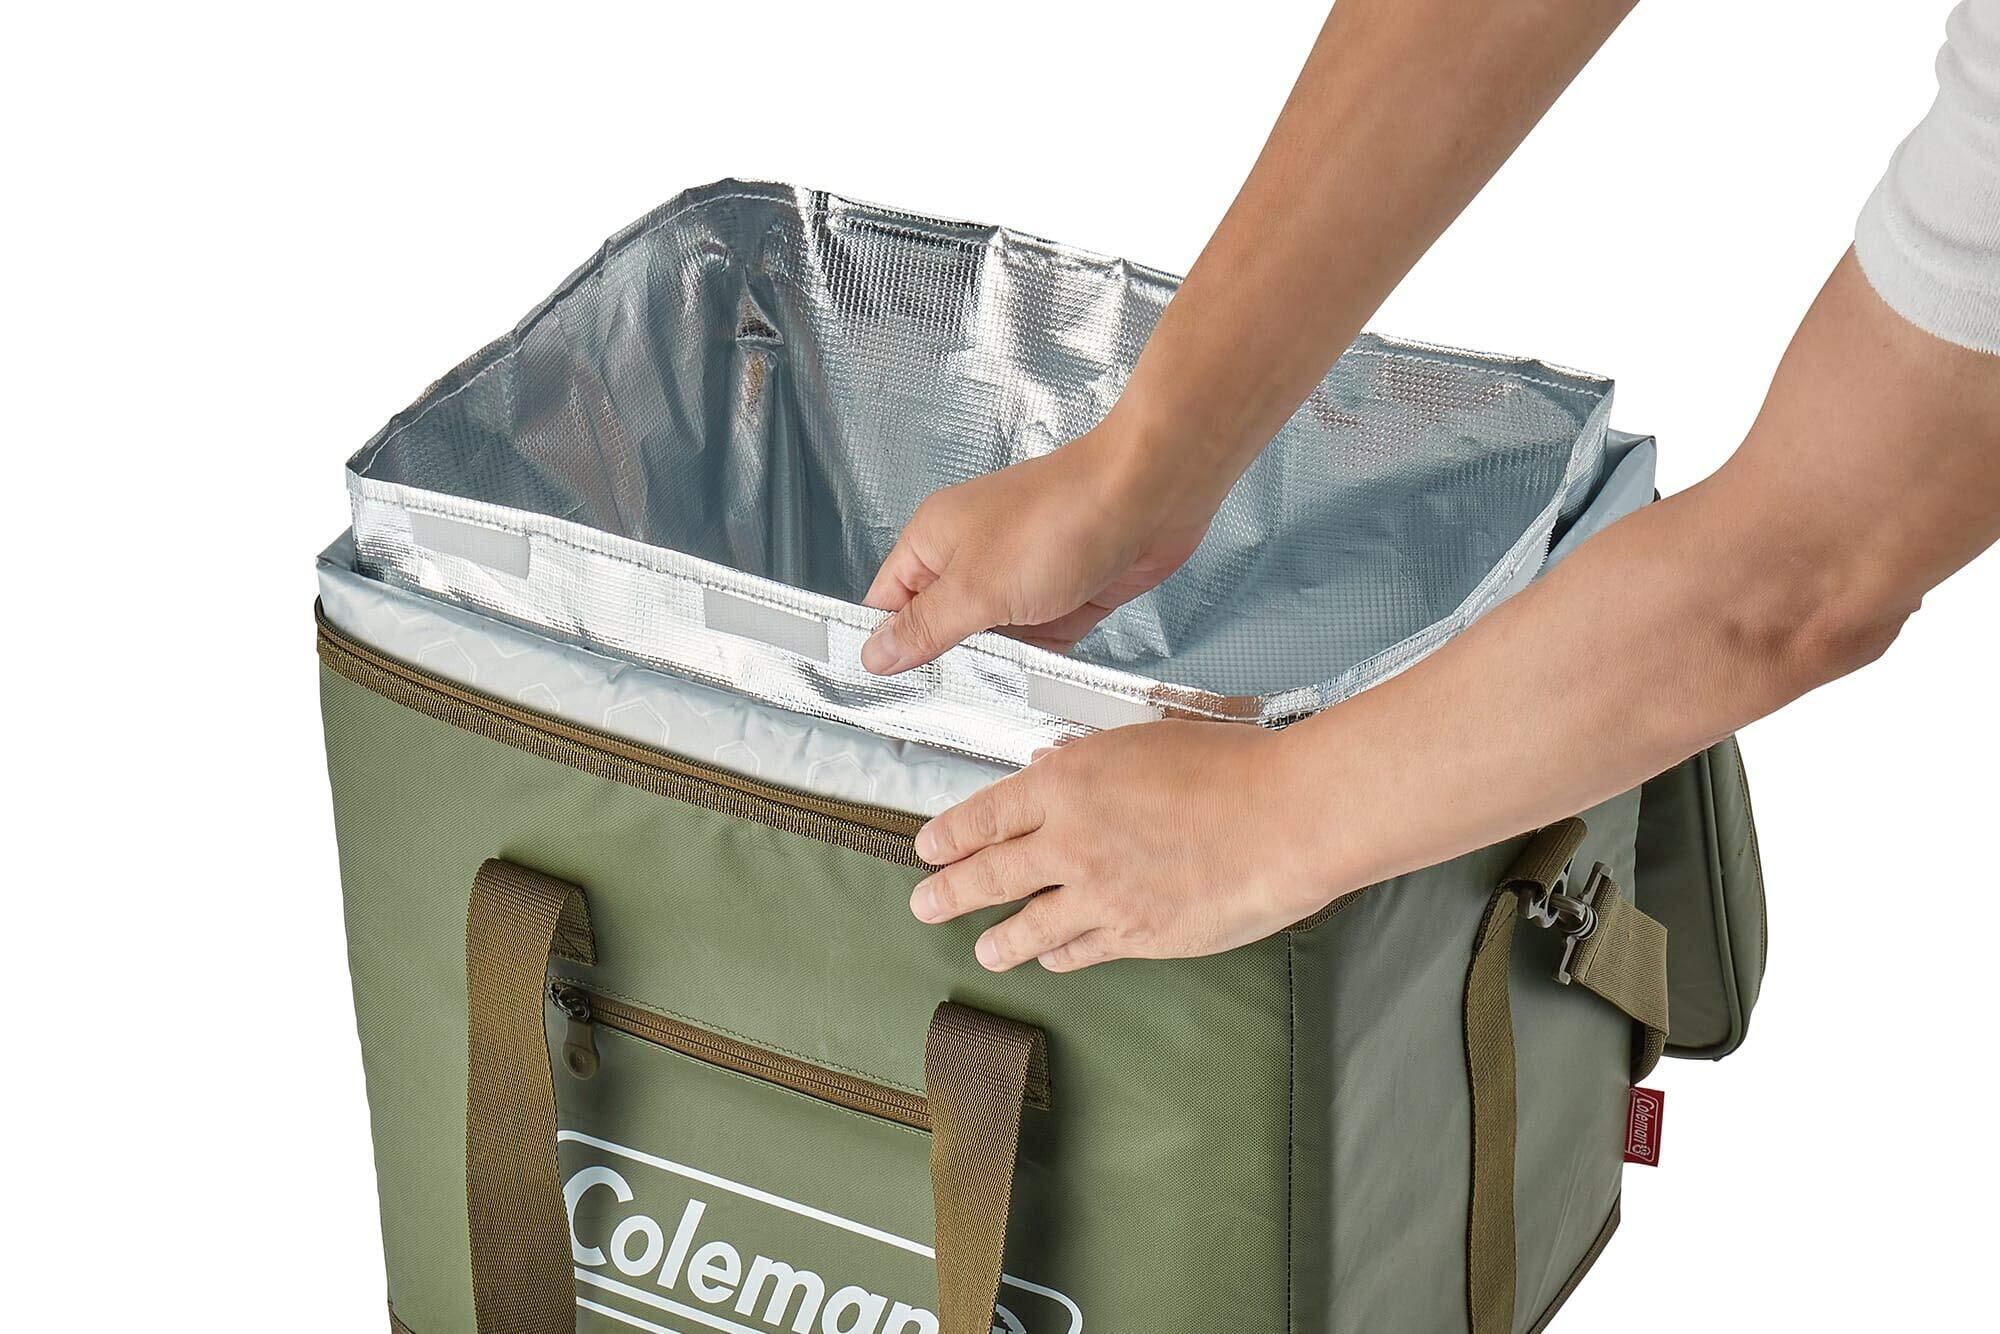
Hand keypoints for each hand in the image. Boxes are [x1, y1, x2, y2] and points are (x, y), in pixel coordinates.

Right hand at [860, 411, 1225, 673]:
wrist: (1150, 496)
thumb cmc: (1058, 520)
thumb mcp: (976, 588)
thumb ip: (925, 627)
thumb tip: (874, 655)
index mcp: (934, 541)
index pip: (889, 604)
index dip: (886, 649)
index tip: (890, 699)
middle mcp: (972, 557)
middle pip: (941, 626)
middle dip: (946, 666)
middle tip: (944, 714)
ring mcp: (1019, 576)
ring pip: (993, 641)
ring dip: (998, 670)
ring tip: (993, 706)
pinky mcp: (1063, 595)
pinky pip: (1038, 642)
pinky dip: (1040, 664)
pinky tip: (1038, 689)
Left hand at [908, 719, 1344, 970]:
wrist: (1286, 819)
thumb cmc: (1230, 765)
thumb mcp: (1143, 740)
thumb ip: (1087, 764)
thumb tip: (1045, 773)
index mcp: (1066, 783)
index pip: (985, 815)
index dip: (949, 835)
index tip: (926, 847)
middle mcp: (1071, 843)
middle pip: (988, 876)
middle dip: (947, 893)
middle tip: (923, 904)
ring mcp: (1101, 896)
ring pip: (1028, 927)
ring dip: (999, 939)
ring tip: (983, 948)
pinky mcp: (1137, 935)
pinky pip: (1081, 950)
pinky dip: (1060, 955)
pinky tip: (1052, 958)